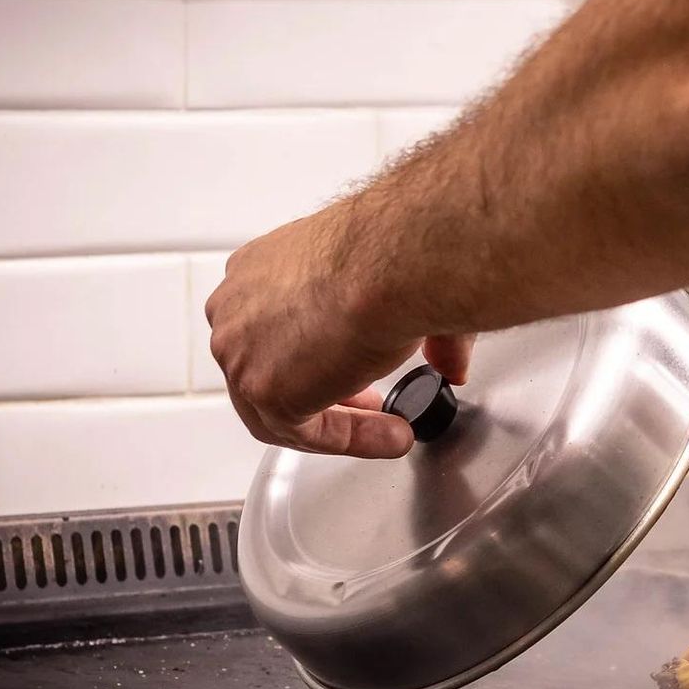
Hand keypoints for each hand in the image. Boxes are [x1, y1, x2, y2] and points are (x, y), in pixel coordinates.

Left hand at [205, 205, 474, 457]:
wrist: (393, 261)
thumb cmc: (393, 250)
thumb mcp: (398, 283)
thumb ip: (417, 331)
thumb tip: (449, 363)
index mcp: (261, 266)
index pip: (274, 327)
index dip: (316, 356)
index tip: (354, 373)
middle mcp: (239, 304)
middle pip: (270, 368)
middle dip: (319, 392)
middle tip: (363, 405)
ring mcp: (241, 348)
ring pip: (283, 407)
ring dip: (339, 423)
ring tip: (388, 431)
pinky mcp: (263, 389)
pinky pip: (305, 431)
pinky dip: (350, 438)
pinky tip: (389, 435)